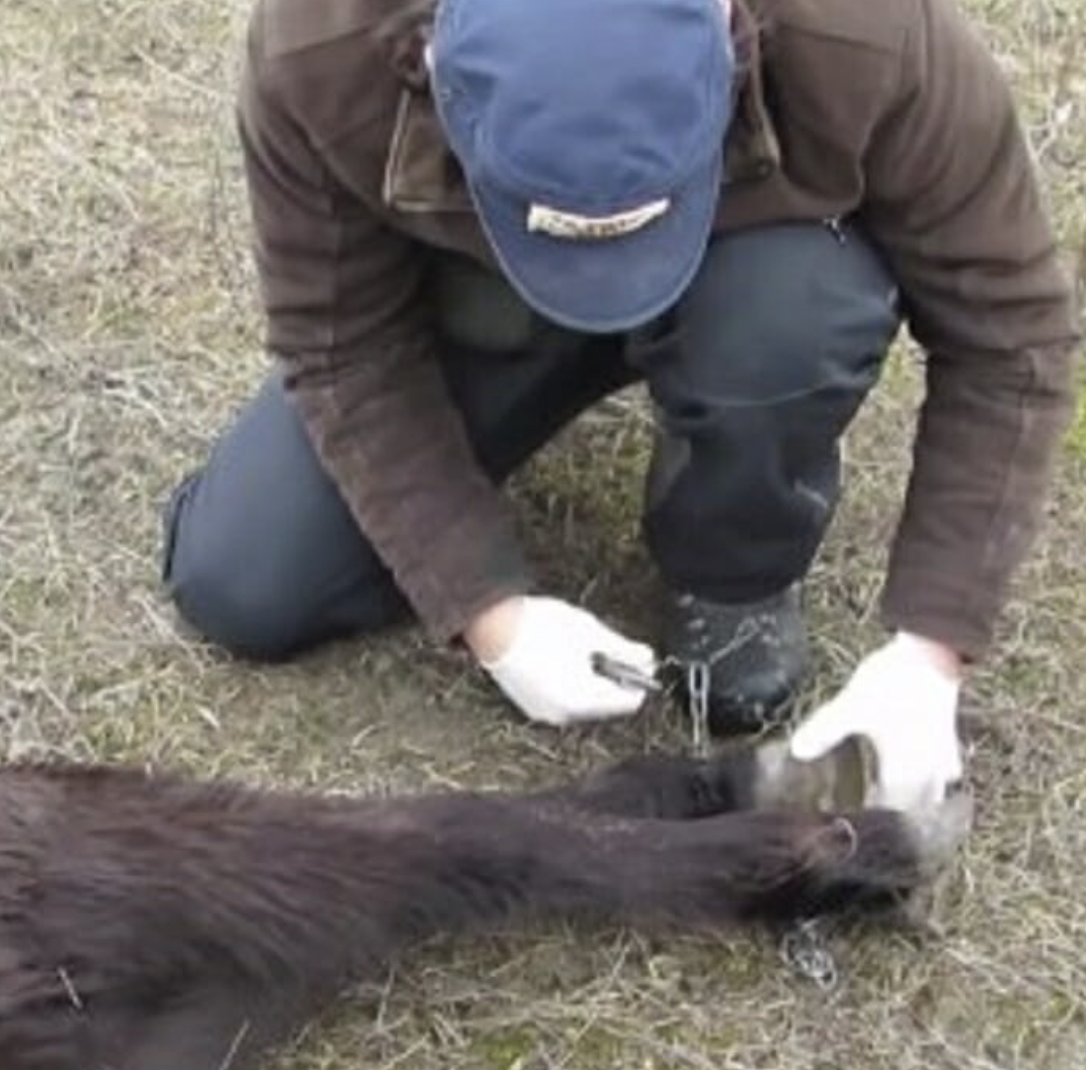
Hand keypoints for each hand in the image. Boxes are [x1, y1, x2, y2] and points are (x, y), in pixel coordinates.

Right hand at [467, 596, 656, 726]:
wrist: (493, 624)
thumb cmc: (538, 626)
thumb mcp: (590, 632)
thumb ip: (623, 650)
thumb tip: (646, 658)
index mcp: (581, 700)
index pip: (628, 701)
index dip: (638, 678)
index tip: (639, 659)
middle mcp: (563, 715)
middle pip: (606, 704)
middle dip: (613, 679)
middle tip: (610, 649)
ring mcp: (544, 712)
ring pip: (584, 703)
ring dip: (592, 682)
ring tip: (584, 651)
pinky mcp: (531, 704)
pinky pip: (563, 701)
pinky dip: (572, 685)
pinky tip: (565, 660)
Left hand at [789, 632, 964, 811]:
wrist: (931, 652)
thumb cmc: (892, 682)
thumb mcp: (851, 707)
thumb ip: (824, 731)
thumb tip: (797, 751)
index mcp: (906, 774)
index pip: (890, 814)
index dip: (870, 820)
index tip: (850, 818)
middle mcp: (930, 773)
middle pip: (916, 810)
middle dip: (895, 815)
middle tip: (869, 811)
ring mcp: (943, 757)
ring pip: (934, 793)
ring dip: (915, 798)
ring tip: (891, 795)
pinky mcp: (949, 739)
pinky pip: (943, 771)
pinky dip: (930, 777)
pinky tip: (914, 767)